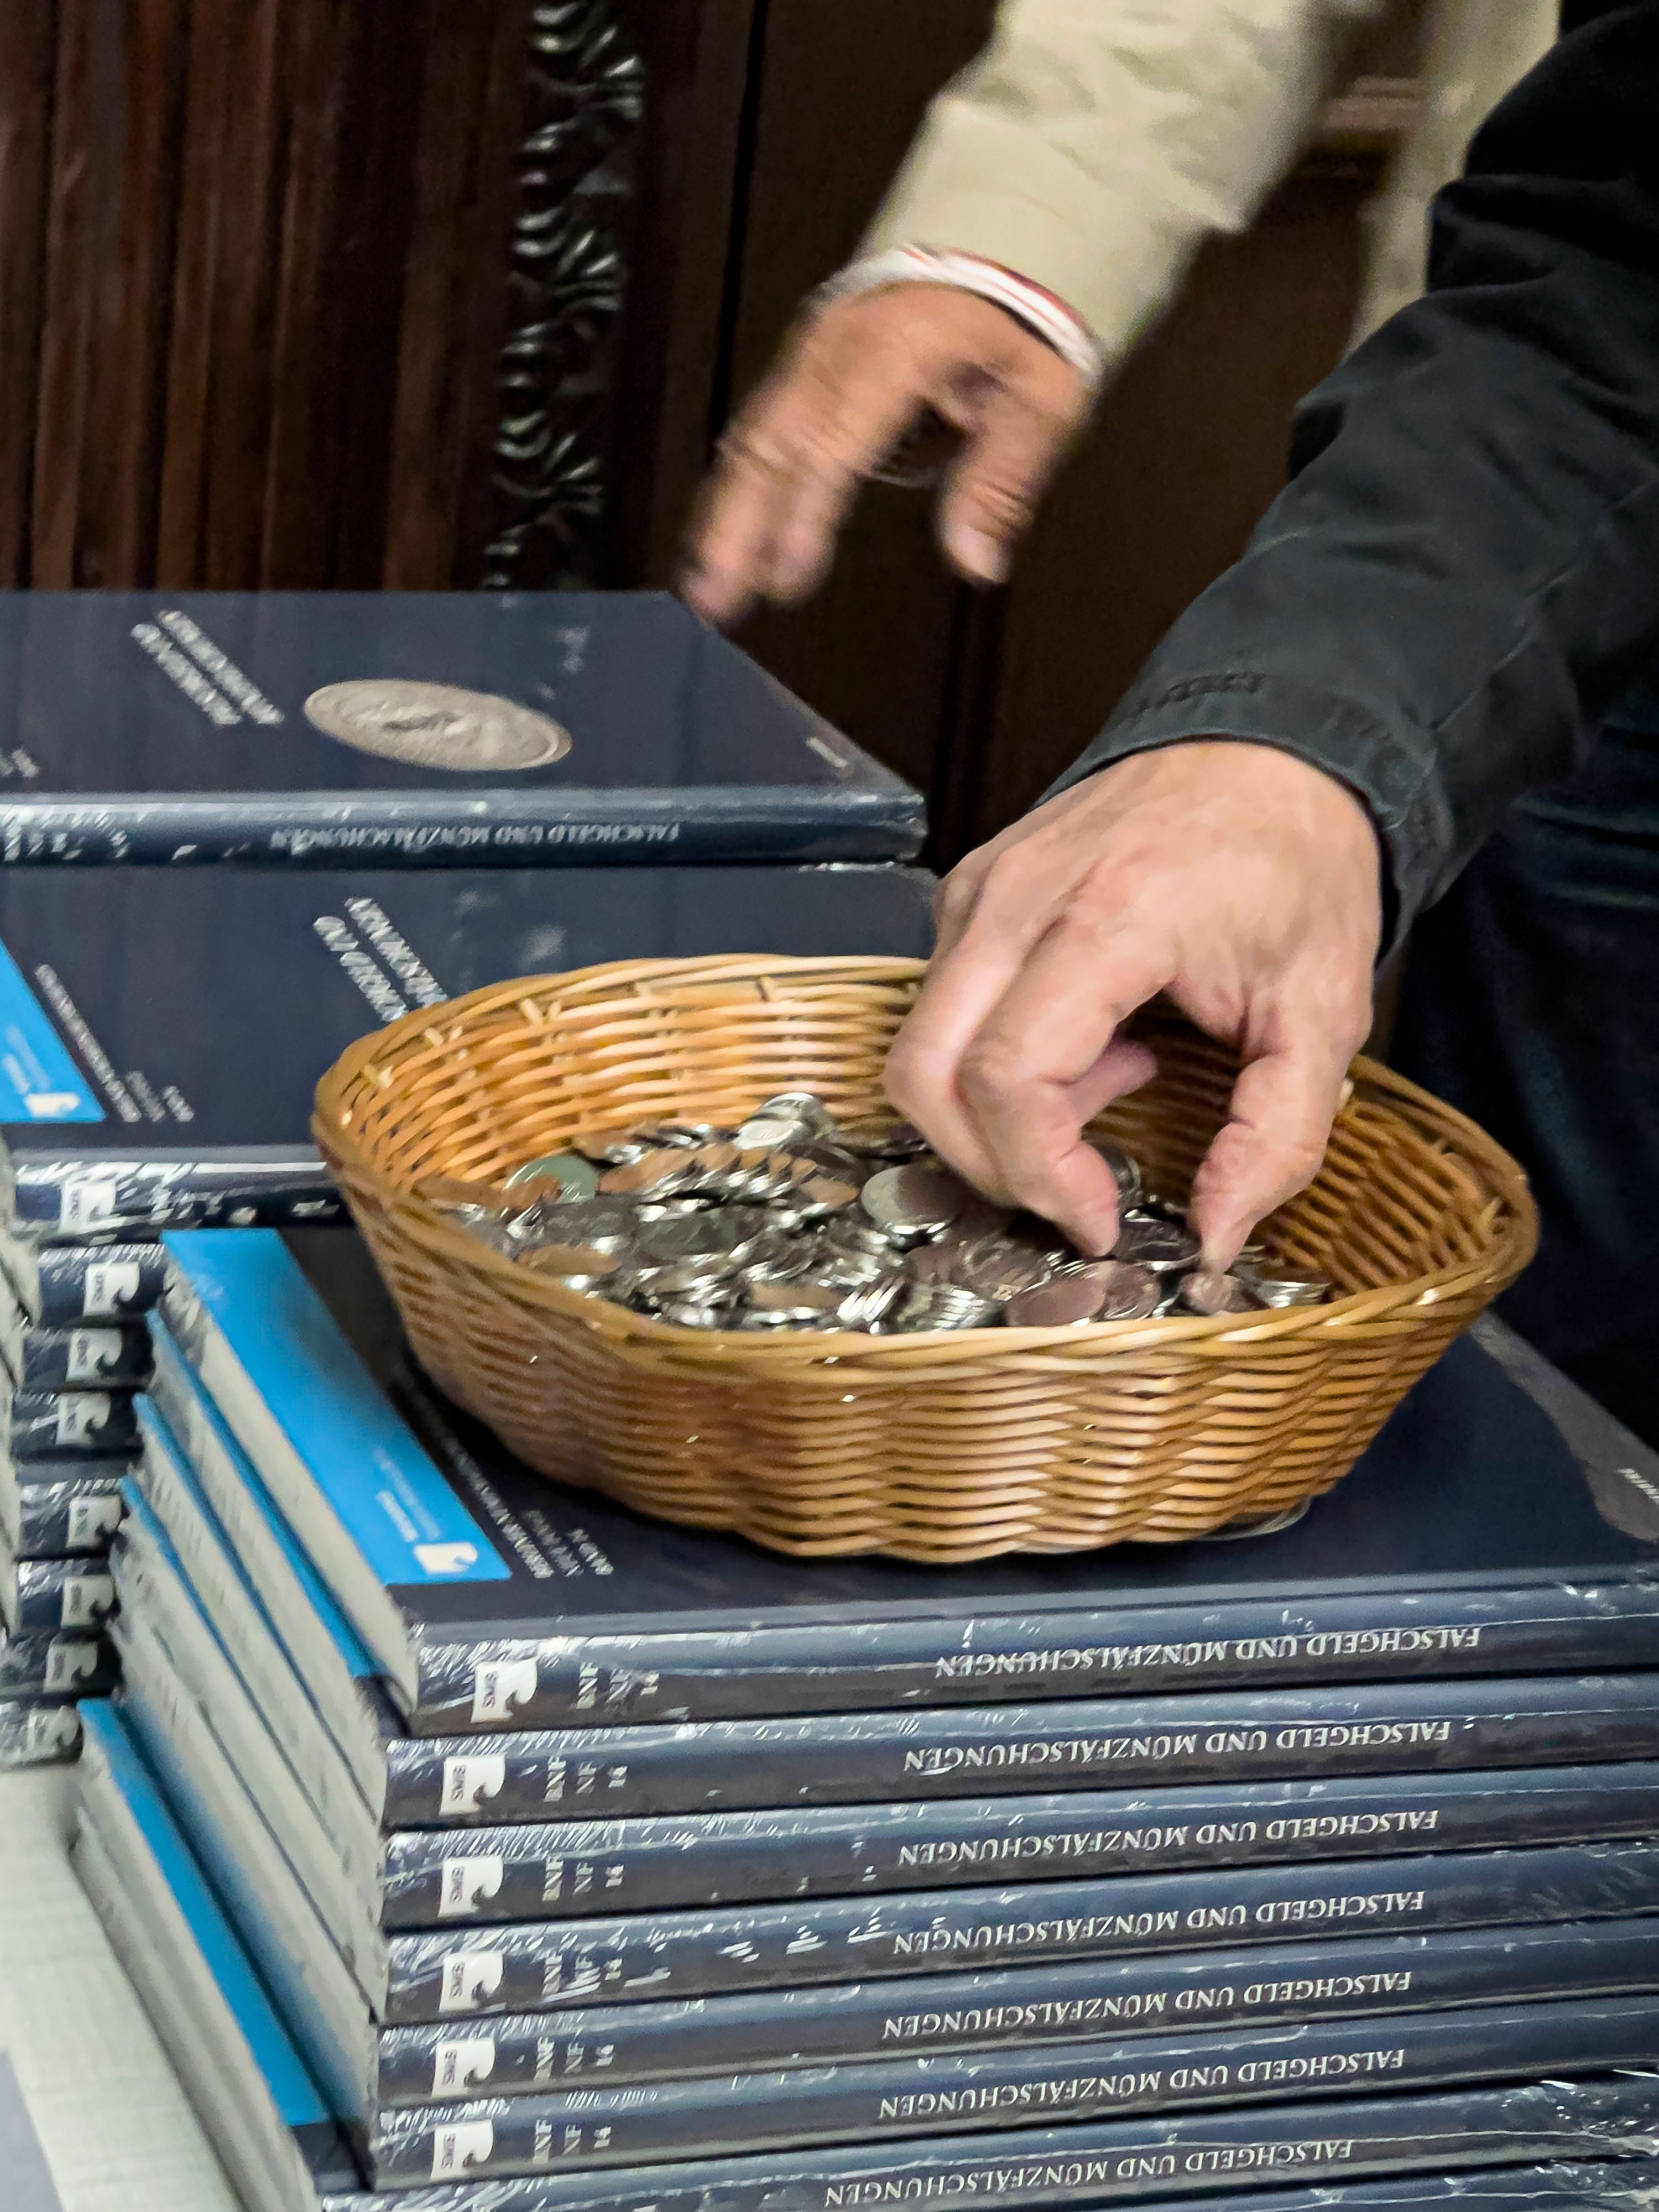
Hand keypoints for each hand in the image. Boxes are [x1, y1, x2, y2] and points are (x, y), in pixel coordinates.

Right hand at [681, 285, 1089, 626]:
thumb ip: (1002, 480)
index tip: (788, 577)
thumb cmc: (1024, 308)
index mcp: (899, 348)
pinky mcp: (808, 360)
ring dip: (724, 513)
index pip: (834, 443)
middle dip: (736, 526)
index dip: (805, 515)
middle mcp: (841, 346)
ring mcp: (816, 350)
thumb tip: (975, 560)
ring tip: (704, 584)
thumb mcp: (1042, 395)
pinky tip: (725, 532)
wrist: (1004, 234)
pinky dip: (740, 484)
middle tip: (715, 598)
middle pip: (770, 444)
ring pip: (753, 437)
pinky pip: (763, 425)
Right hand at [883, 742, 1382, 1265]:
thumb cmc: (1296, 866)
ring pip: (920, 1048)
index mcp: (1109, 918)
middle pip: (926, 1074)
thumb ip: (1278, 1137)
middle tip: (1079, 1188)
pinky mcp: (969, 892)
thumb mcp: (1324, 1012)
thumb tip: (1216, 1236)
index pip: (1007, 1075)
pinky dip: (997, 1059)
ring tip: (1106, 1084)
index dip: (1039, 1174)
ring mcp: (981, 889)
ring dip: (996, 1111)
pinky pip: (940, 1007)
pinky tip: (1089, 1040)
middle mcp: (1019, 898)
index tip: (1101, 1219)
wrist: (1272, 752)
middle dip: (992, 1166)